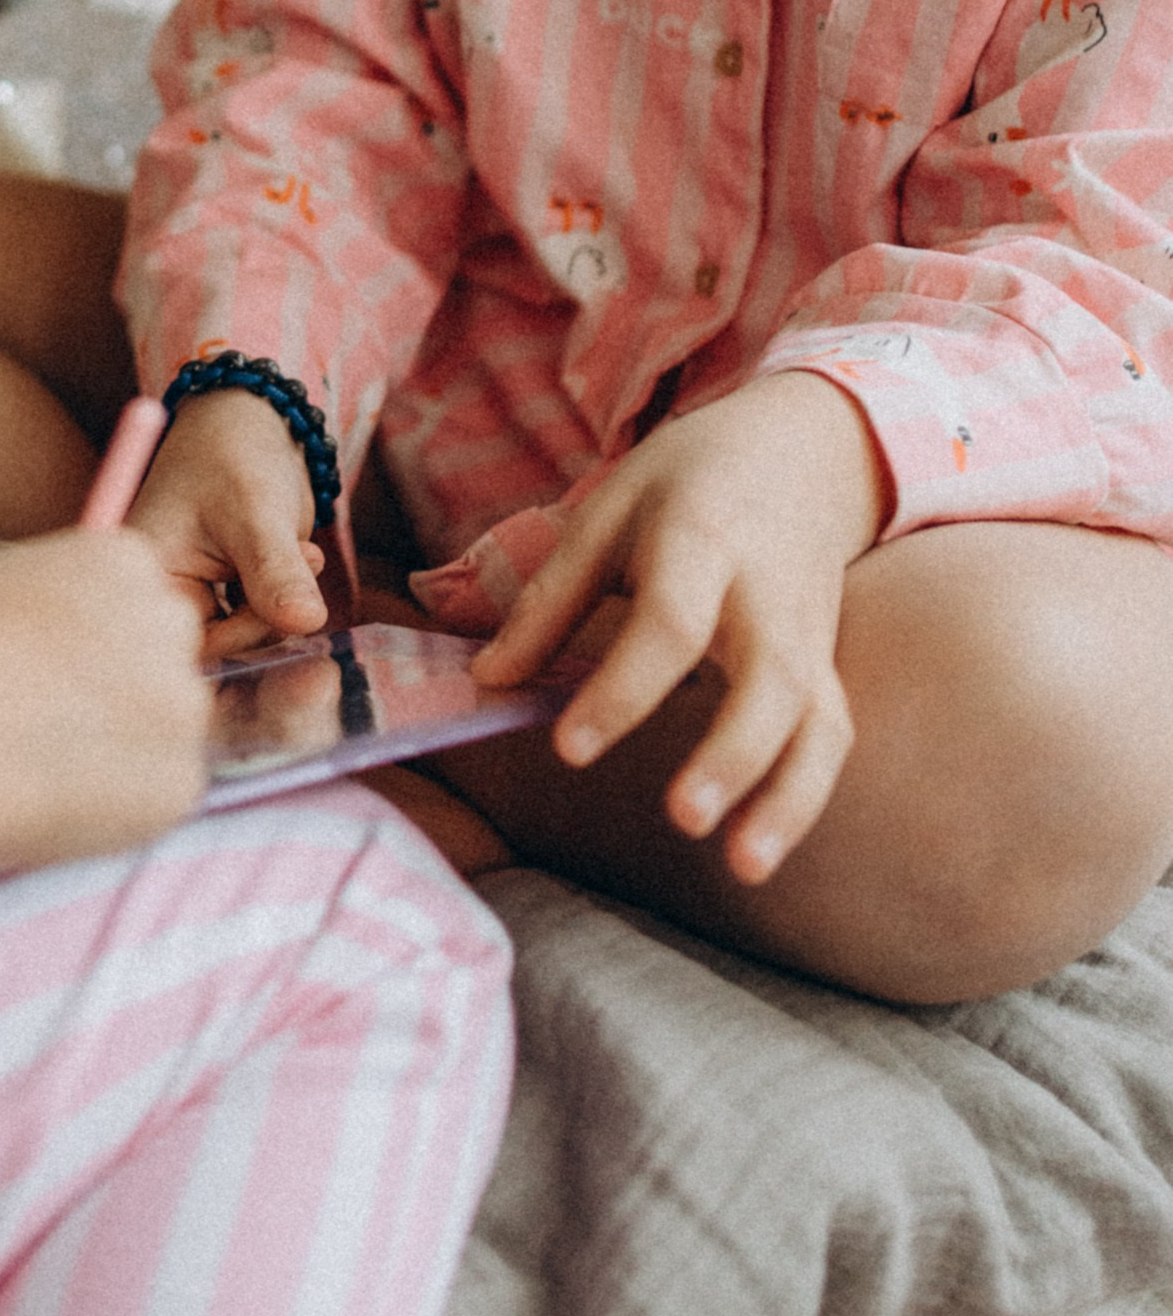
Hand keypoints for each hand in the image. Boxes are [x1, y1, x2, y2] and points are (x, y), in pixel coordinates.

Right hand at [0, 526, 213, 861]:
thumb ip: (7, 589)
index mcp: (123, 562)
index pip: (134, 594)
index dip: (93, 633)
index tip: (57, 661)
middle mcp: (170, 624)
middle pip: (166, 654)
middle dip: (127, 683)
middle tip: (62, 715)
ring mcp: (182, 706)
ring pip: (167, 728)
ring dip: (126, 744)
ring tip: (51, 762)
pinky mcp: (181, 780)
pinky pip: (161, 792)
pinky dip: (121, 802)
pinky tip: (61, 798)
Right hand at [129, 388, 330, 652]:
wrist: (249, 423)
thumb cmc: (233, 453)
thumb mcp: (255, 511)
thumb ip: (274, 570)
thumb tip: (306, 624)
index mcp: (143, 577)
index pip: (185, 644)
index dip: (241, 642)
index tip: (294, 618)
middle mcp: (158, 599)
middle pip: (213, 656)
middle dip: (269, 629)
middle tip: (310, 576)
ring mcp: (190, 604)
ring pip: (243, 646)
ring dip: (283, 611)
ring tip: (306, 553)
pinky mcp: (222, 604)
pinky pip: (255, 630)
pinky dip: (286, 605)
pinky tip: (304, 558)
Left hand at [471, 374, 889, 883]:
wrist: (804, 448)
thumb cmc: (689, 482)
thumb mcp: (608, 511)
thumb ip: (549, 599)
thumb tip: (486, 681)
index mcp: (702, 539)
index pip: (671, 622)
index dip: (623, 688)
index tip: (569, 748)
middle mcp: (769, 593)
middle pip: (771, 677)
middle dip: (733, 753)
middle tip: (685, 819)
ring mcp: (810, 633)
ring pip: (820, 721)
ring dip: (790, 798)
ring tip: (743, 867)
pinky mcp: (828, 666)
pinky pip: (829, 736)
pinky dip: (805, 796)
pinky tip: (759, 851)